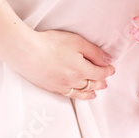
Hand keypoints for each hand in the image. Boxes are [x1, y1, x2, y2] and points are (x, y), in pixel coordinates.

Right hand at [0, 27, 115, 99]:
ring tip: (97, 91)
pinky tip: (79, 94)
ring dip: (92, 91)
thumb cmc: (50, 44)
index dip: (108, 70)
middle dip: (101, 81)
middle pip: (93, 83)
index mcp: (83, 69)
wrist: (27, 53)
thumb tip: (108, 60)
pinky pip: (70, 95)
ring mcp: (63, 86)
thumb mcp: (76, 42)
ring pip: (82, 91)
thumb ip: (94, 52)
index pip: (100, 73)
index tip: (111, 68)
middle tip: (106, 79)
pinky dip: (78, 96)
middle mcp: (75, 81)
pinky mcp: (52, 87)